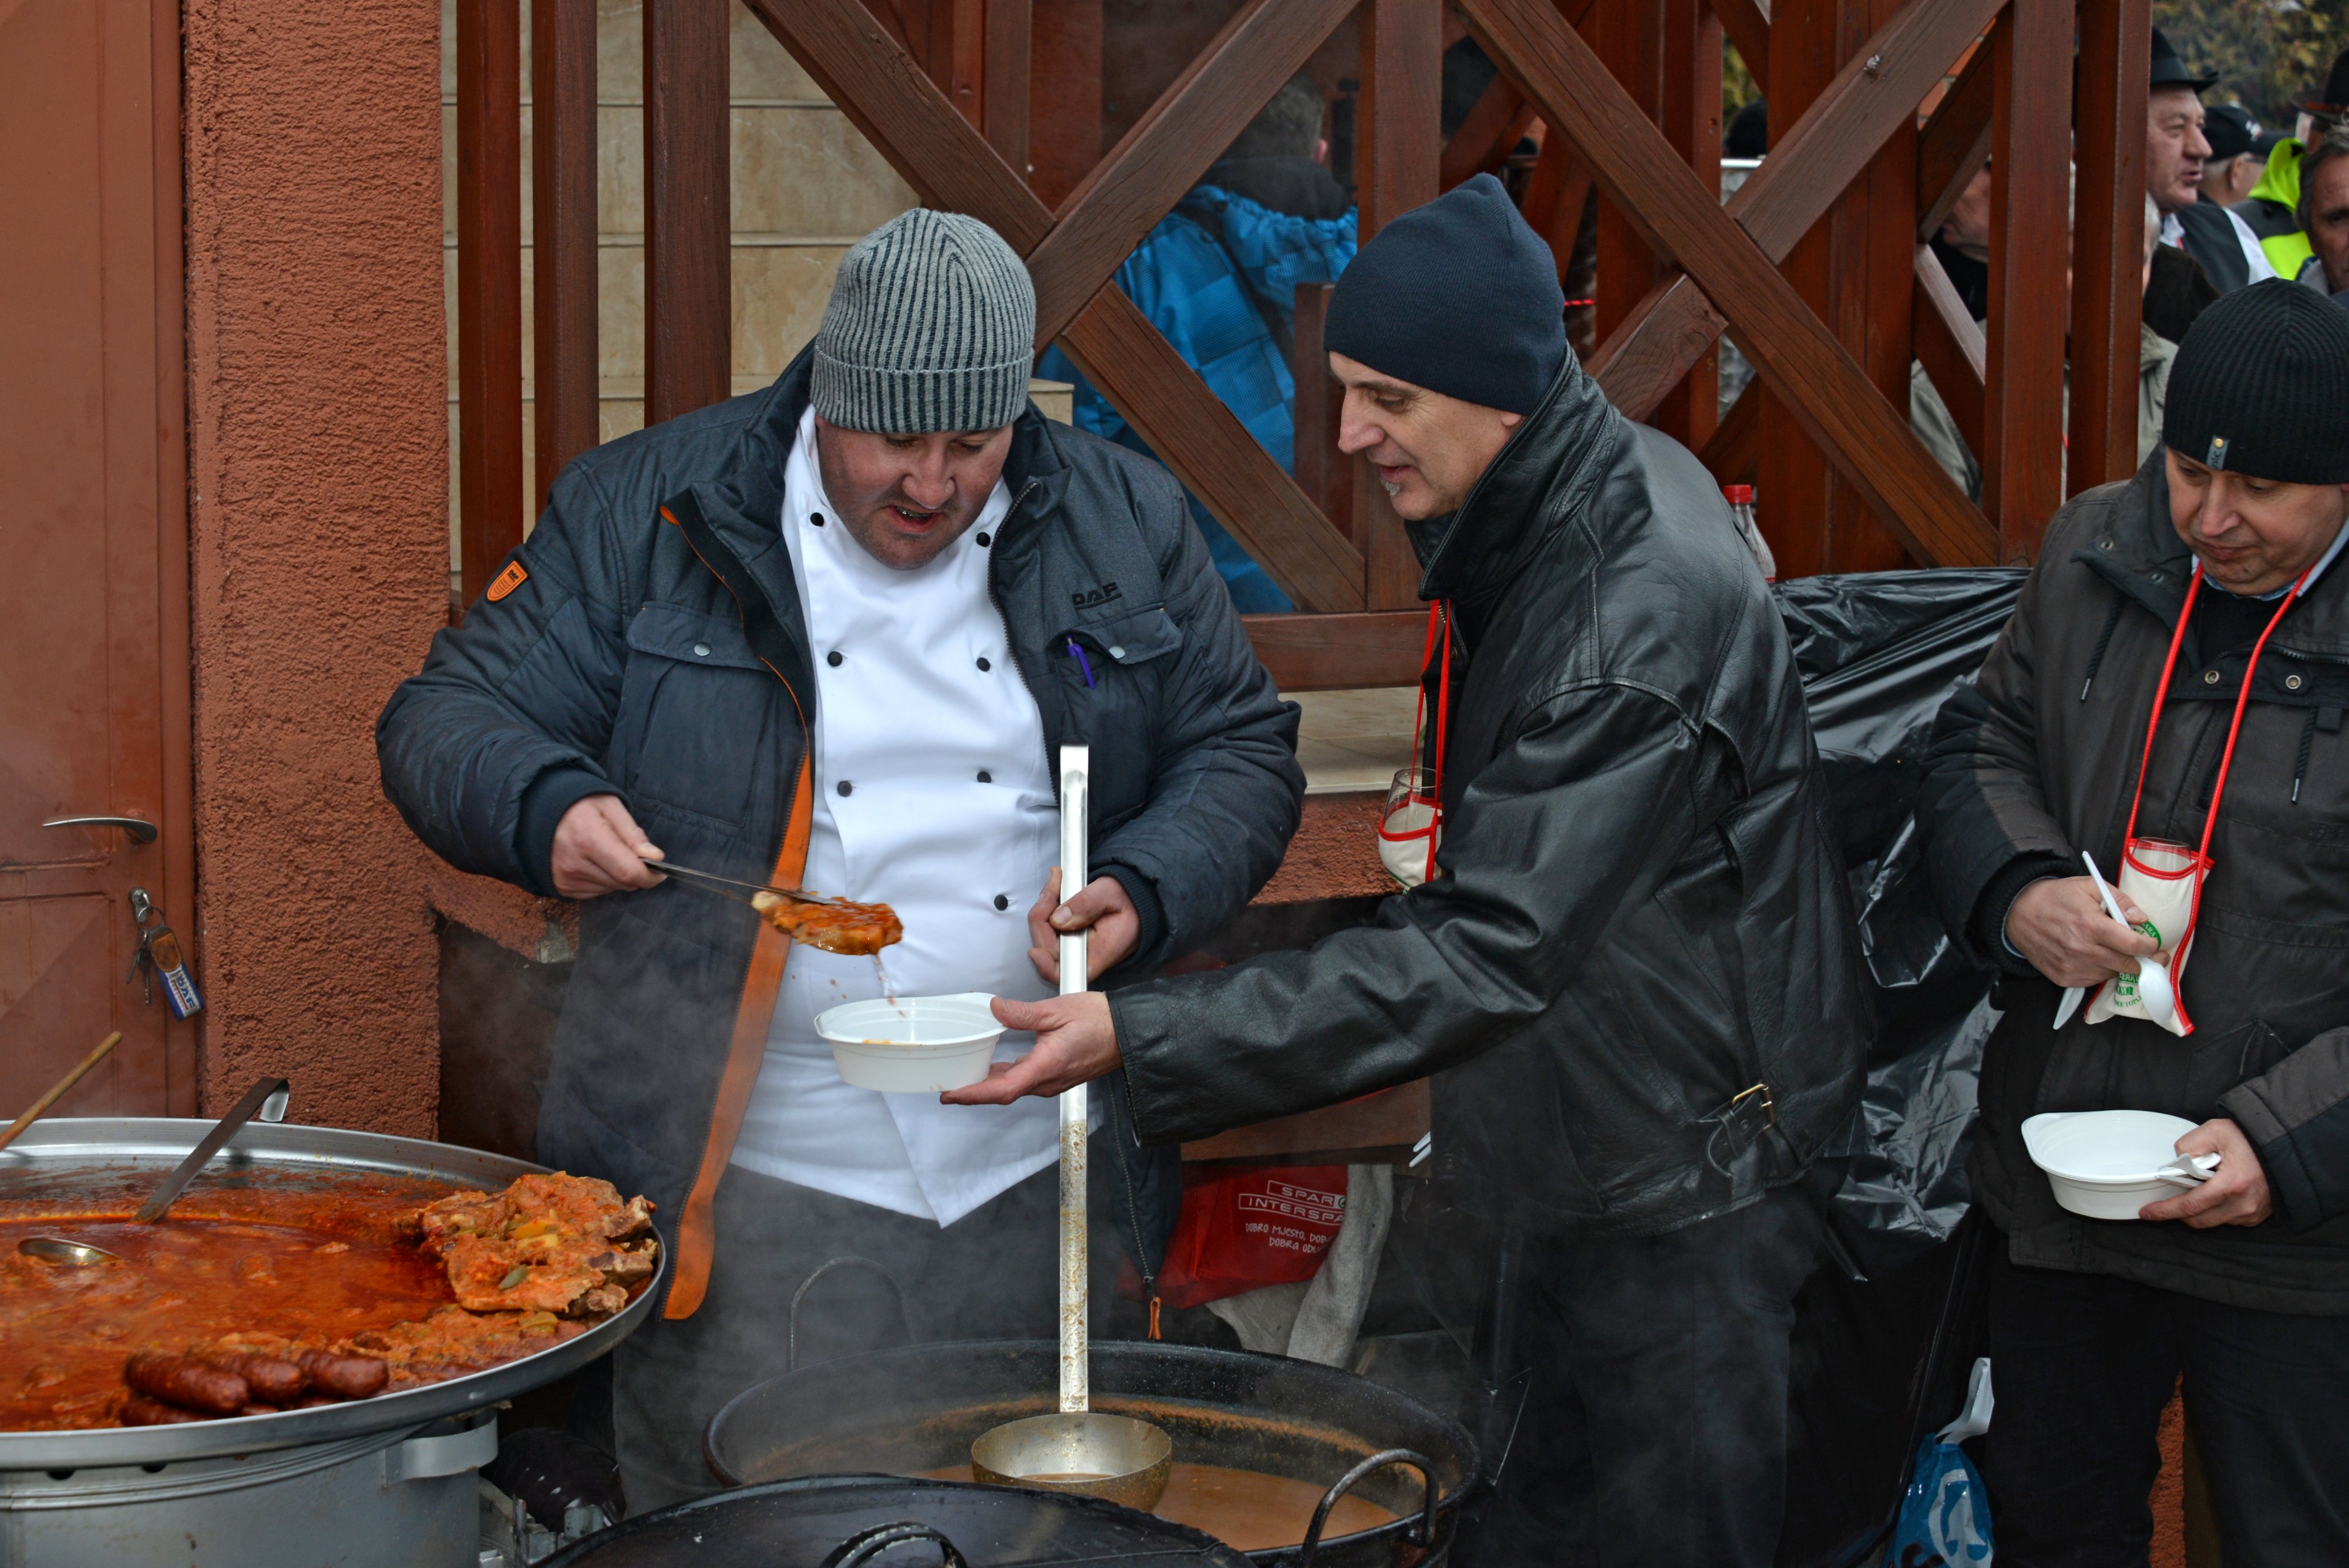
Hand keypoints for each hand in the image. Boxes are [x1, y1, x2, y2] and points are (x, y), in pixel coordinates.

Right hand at [550, 795, 664, 898]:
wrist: (538, 811)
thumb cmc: (578, 804)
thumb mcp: (610, 806)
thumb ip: (633, 833)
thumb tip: (654, 857)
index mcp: (589, 840)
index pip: (628, 873)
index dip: (649, 876)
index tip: (658, 871)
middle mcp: (575, 864)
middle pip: (621, 884)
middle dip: (634, 874)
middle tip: (633, 856)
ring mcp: (565, 878)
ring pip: (609, 889)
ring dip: (617, 877)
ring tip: (607, 854)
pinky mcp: (561, 887)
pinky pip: (594, 892)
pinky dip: (602, 881)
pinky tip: (594, 862)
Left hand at [940, 993, 1122, 1104]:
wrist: (1129, 1031)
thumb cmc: (1100, 1021)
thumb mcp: (1056, 1010)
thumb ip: (1021, 1013)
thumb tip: (994, 1009)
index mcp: (1046, 1066)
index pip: (1002, 1090)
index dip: (973, 1095)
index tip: (950, 1095)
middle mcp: (1048, 1081)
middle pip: (1003, 1092)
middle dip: (973, 1090)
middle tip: (947, 1083)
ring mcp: (1053, 1081)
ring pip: (1013, 1087)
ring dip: (988, 1084)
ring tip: (963, 1075)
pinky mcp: (1056, 1076)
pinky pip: (1025, 1081)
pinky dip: (1005, 1077)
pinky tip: (994, 1066)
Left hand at [1027, 868, 1138, 982]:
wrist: (1138, 899)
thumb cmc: (1131, 901)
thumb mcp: (1111, 893)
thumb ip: (1086, 904)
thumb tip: (1059, 919)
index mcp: (1098, 954)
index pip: (1066, 972)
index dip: (1045, 965)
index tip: (1035, 952)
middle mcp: (1082, 956)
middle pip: (1046, 948)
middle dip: (1042, 914)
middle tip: (1054, 886)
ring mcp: (1073, 948)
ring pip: (1043, 933)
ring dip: (1045, 906)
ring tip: (1059, 882)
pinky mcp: (1066, 938)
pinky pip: (1047, 927)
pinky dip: (1048, 906)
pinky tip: (1057, 890)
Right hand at [2005, 875, 2164, 988]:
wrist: (2017, 912)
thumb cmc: (2055, 897)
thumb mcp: (2088, 886)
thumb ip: (2119, 899)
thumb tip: (2141, 918)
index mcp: (2091, 925)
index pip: (2132, 945)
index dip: (2151, 947)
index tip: (2156, 946)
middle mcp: (2082, 950)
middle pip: (2127, 965)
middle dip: (2143, 961)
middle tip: (2152, 957)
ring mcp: (2072, 966)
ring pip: (2111, 974)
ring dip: (2119, 965)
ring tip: (2115, 952)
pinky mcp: (2063, 977)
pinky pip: (2093, 980)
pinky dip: (2100, 971)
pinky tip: (2095, 957)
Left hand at [2141, 1119, 2271, 1226]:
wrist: (2285, 1145)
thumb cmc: (2251, 1137)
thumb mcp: (2215, 1131)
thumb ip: (2189, 1145)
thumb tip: (2176, 1163)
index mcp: (2231, 1184)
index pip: (2190, 1205)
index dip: (2165, 1211)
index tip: (2146, 1213)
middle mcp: (2243, 1204)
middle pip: (2199, 1219)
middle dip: (2178, 1213)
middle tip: (2166, 1201)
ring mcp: (2252, 1213)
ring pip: (2213, 1221)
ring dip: (2198, 1211)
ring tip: (2195, 1190)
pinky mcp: (2258, 1216)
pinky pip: (2229, 1219)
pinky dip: (2216, 1210)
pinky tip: (2214, 1194)